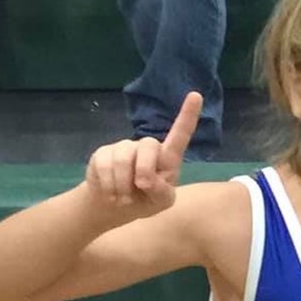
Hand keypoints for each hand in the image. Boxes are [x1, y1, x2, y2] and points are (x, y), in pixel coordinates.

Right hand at [84, 91, 200, 219]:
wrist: (114, 205)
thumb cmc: (145, 200)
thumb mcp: (161, 202)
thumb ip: (161, 192)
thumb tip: (146, 180)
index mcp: (168, 158)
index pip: (180, 134)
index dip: (188, 115)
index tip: (196, 95)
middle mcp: (147, 147)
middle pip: (148, 146)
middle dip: (144, 171)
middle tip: (140, 189)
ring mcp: (124, 147)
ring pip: (123, 159)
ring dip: (123, 185)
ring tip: (123, 197)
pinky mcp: (103, 153)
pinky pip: (104, 165)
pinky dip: (108, 185)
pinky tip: (111, 193)